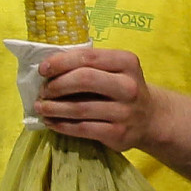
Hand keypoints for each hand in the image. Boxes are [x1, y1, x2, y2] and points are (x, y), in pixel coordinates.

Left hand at [35, 48, 159, 151]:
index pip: (88, 57)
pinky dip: (62, 125)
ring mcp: (125, 111)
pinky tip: (51, 122)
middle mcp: (128, 85)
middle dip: (57, 85)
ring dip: (53, 108)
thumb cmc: (120, 88)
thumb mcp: (114, 69)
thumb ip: (87, 65)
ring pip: (80, 108)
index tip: (42, 69)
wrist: (150, 118)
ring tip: (40, 107)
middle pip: (84, 80)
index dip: (61, 62)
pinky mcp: (118, 133)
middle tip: (42, 91)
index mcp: (126, 62)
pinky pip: (82, 129)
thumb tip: (48, 68)